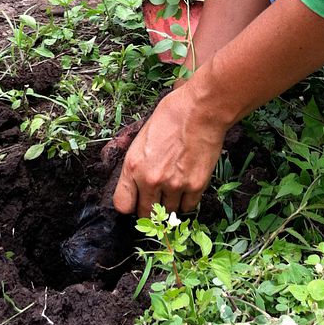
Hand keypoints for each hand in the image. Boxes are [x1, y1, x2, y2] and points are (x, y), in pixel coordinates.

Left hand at [112, 82, 228, 217]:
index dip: (130, 204)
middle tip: (158, 197)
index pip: (122, 204)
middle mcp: (150, 180)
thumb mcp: (142, 138)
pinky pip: (188, 207)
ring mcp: (174, 185)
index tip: (136, 200)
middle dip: (150, 208)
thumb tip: (137, 183)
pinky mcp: (195, 186)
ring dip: (169, 205)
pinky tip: (187, 188)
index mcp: (133, 166)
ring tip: (174, 189)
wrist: (200, 111)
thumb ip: (137, 164)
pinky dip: (187, 201)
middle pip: (145, 213)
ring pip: (168, 213)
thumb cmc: (171, 116)